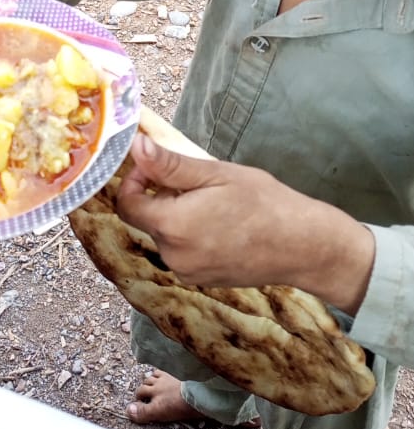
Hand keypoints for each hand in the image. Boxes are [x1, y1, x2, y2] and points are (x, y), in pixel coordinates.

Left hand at [117, 134, 374, 314]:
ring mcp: (188, 272)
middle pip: (147, 219)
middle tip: (197, 182)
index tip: (154, 166)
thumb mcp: (216, 174)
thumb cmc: (264, 203)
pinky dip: (191, 235)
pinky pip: (182, 251)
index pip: (127, 204)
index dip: (134, 181)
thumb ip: (170, 164)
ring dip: (177, 216)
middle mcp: (173, 255)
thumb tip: (136, 148)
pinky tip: (222, 224)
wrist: (302, 246)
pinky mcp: (202, 280)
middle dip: (162, 197)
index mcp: (172, 226)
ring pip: (166, 236)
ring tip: (215, 203)